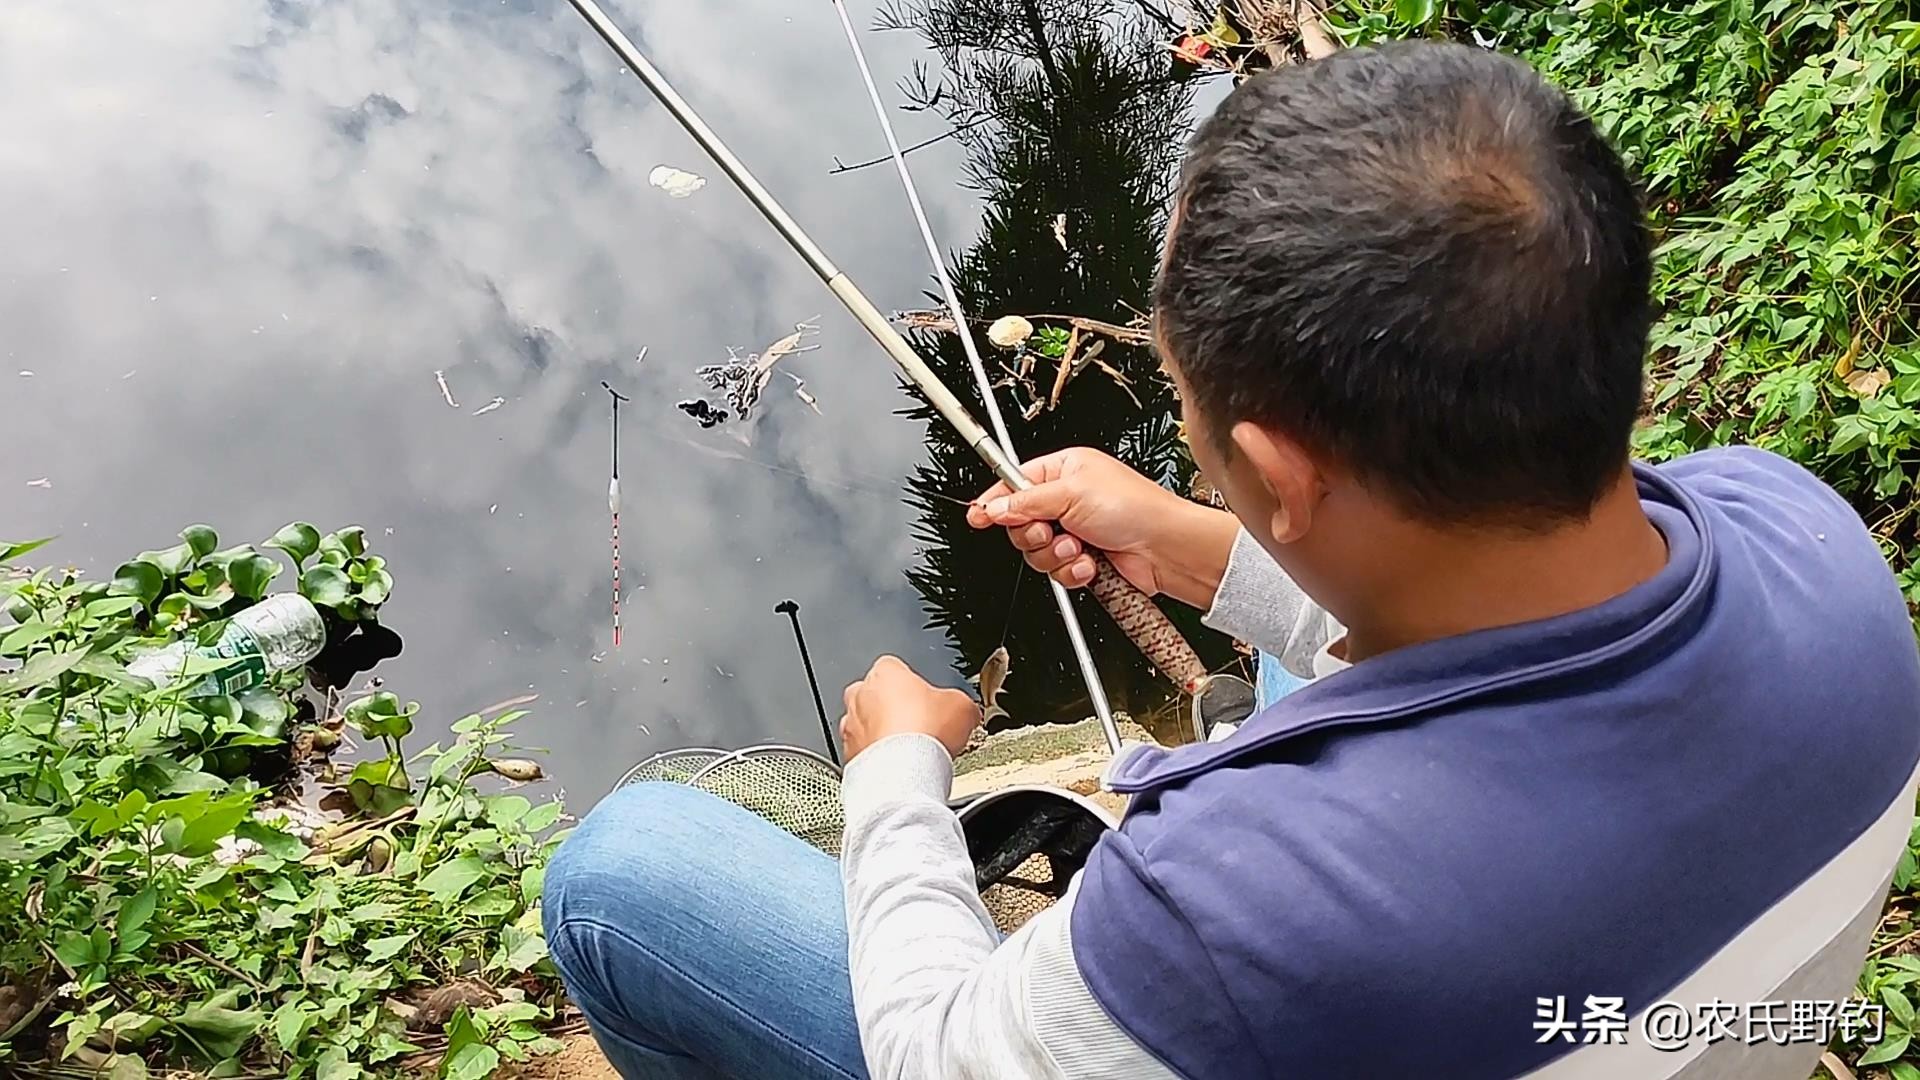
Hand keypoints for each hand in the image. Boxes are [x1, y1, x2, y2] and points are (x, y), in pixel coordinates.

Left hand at [841, 655, 980, 760]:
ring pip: (866, 725)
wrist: (903, 774)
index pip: (897, 668)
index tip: (929, 700)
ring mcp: (850, 726)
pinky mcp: (849, 755)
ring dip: (883, 735)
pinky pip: (863, 752)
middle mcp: (860, 695)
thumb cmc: (924, 734)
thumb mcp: (962, 706)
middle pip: (877, 695)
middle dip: (894, 708)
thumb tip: (966, 711)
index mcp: (885, 672)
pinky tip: (898, 768)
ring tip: (909, 751)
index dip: (916, 685)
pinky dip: (877, 759)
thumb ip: (961, 702)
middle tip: (919, 725)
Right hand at [965, 447, 1237, 608]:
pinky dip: (1072, 571)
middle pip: (1020, 524)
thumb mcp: (1072, 493)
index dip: (995, 501)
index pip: (1013, 484)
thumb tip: (994, 507)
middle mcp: (1066, 501)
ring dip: (1057, 555)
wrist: (1165, 548)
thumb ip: (1025, 502)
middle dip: (1034, 535)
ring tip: (1080, 547)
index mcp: (1063, 471)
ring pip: (1037, 553)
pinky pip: (1057, 572)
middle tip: (1050, 531)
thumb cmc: (1136, 508)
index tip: (978, 515)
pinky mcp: (1083, 560)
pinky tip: (1091, 564)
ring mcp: (1074, 532)